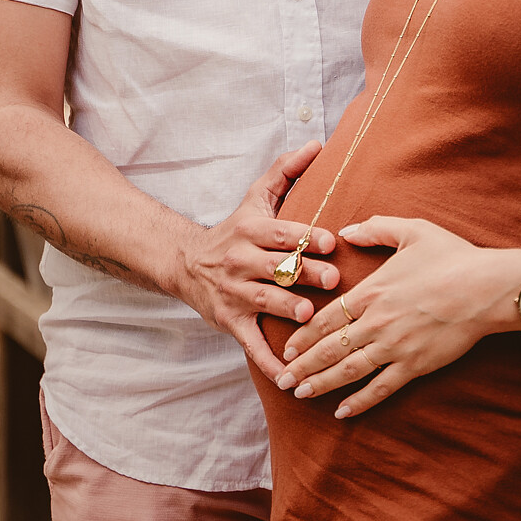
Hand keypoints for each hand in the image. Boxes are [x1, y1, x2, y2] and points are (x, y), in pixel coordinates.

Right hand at [171, 141, 339, 381]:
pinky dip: (270, 363)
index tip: (330, 241)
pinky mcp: (231, 322)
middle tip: (334, 280)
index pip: (281, 232)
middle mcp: (241, 261)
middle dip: (305, 274)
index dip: (305, 236)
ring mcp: (235, 294)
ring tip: (308, 317)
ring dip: (286, 311)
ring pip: (264, 302)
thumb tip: (317, 143)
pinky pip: (251, 345)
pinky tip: (291, 378)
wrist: (186, 263)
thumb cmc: (235, 229)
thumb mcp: (256, 197)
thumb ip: (286, 170)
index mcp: (252, 231)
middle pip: (277, 267)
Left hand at [274, 217, 520, 416]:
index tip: (285, 347)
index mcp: (372, 291)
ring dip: (321, 384)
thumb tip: (345, 230)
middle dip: (302, 366)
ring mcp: (396, 346)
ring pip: (349, 371)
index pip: (326, 318)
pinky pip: (382, 387)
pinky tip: (343, 411)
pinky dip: (360, 401)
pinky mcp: (416, 365)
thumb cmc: (453, 256)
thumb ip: (375, 228)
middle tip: (281, 380)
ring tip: (300, 394)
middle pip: (329, 348)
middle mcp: (377, 322)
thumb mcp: (412, 230)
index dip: (303, 335)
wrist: (488, 288)